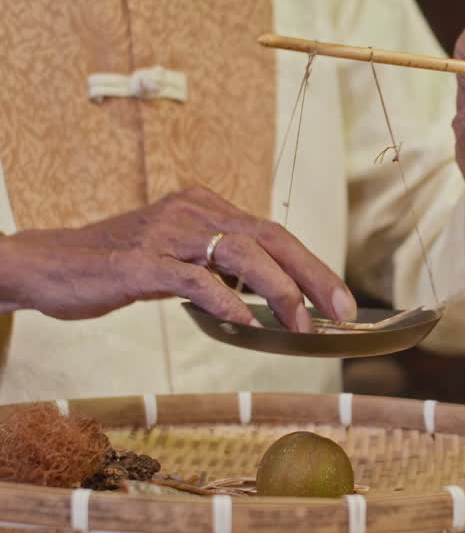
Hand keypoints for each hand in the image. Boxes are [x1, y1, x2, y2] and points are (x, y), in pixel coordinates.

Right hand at [1, 186, 356, 329]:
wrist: (52, 264)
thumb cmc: (116, 266)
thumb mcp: (176, 260)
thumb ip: (217, 270)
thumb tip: (263, 300)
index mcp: (205, 208)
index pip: (273, 232)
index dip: (313, 266)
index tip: (341, 301)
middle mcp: (192, 211)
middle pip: (269, 237)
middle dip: (313, 275)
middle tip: (343, 313)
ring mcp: (167, 234)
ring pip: (240, 253)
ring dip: (279, 290)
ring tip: (300, 325)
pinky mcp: (142, 262)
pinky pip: (194, 278)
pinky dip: (224, 300)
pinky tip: (245, 322)